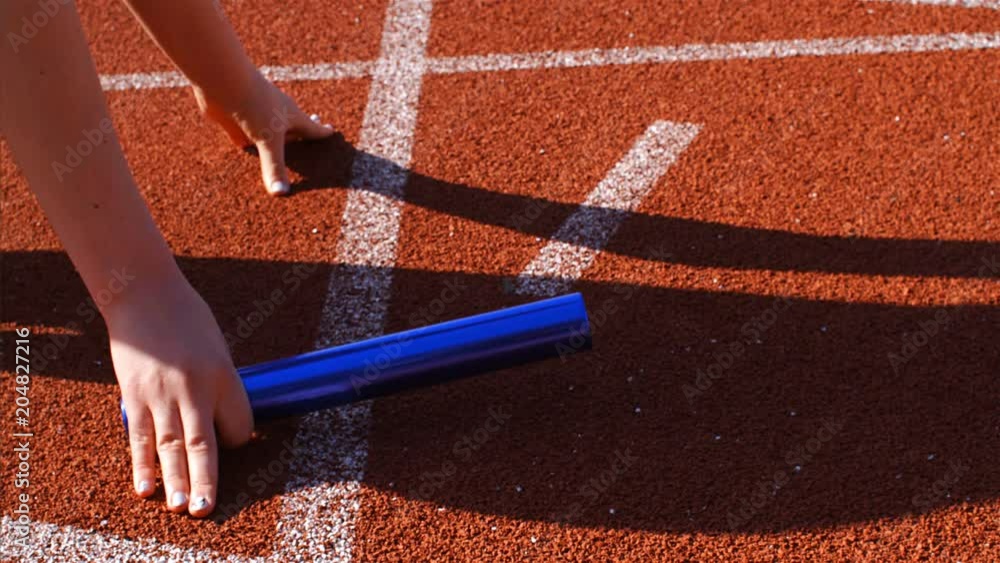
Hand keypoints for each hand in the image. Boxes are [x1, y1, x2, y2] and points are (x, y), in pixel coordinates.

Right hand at [106, 268, 252, 516]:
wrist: (144, 293)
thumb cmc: (187, 319)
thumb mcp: (215, 349)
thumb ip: (216, 384)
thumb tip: (215, 415)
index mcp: (225, 374)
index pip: (239, 423)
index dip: (238, 438)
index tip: (232, 441)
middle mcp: (196, 388)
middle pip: (206, 444)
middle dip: (207, 480)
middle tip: (206, 509)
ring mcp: (163, 394)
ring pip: (171, 447)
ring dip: (176, 480)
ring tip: (181, 508)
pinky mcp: (135, 395)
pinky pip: (139, 437)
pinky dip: (142, 465)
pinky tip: (146, 488)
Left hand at [194, 72, 334, 195]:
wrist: (223, 80)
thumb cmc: (255, 104)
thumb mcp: (269, 139)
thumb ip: (274, 167)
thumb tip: (281, 193)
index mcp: (291, 116)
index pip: (311, 128)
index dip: (322, 132)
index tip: (332, 132)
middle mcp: (276, 115)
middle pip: (292, 127)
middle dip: (301, 131)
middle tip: (312, 130)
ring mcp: (256, 117)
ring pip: (269, 131)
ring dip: (274, 137)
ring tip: (281, 143)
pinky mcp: (236, 120)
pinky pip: (245, 135)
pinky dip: (248, 143)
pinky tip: (244, 148)